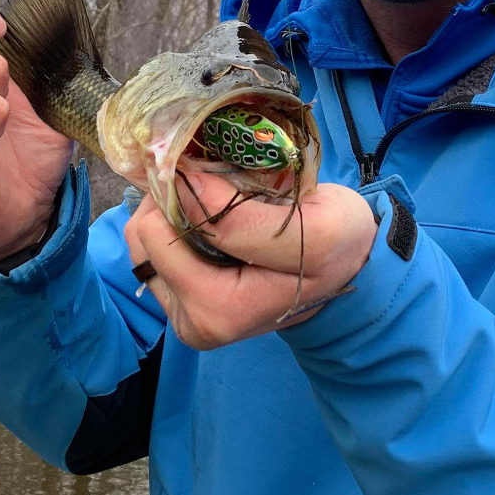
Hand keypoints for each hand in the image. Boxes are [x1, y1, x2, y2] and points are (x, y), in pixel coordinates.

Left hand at [123, 172, 376, 350]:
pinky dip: (179, 225)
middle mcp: (191, 322)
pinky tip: (214, 219)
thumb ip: (242, 218)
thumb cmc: (340, 249)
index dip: (181, 191)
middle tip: (220, 185)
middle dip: (176, 201)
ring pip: (144, 244)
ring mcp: (183, 314)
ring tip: (219, 202)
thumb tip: (180, 184)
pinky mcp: (182, 302)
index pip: (156, 234)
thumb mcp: (313, 231)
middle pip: (142, 239)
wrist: (352, 270)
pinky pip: (156, 252)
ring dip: (176, 211)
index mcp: (217, 310)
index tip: (216, 172)